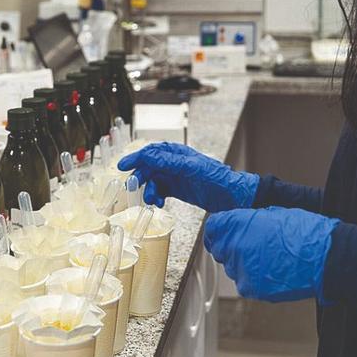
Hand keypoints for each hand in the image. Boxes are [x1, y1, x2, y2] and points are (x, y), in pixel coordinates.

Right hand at [118, 142, 258, 210]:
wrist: (234, 196)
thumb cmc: (218, 178)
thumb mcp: (191, 168)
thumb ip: (169, 162)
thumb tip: (148, 156)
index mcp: (178, 153)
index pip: (151, 152)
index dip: (136, 158)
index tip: (123, 166)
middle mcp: (175, 163)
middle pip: (149, 167)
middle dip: (140, 177)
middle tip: (133, 187)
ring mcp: (176, 177)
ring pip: (154, 181)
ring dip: (149, 190)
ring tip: (152, 200)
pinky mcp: (179, 190)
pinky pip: (161, 191)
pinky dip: (157, 197)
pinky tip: (159, 203)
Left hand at [203, 206, 339, 302]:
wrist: (324, 258)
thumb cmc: (305, 233)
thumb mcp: (274, 213)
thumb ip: (250, 221)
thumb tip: (241, 225)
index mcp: (238, 223)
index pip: (213, 228)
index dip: (219, 231)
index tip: (223, 233)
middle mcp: (235, 246)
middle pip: (220, 249)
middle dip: (230, 247)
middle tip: (250, 247)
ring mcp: (242, 269)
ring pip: (232, 267)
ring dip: (243, 263)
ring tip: (268, 259)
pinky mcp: (251, 287)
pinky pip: (244, 282)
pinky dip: (254, 278)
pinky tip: (272, 271)